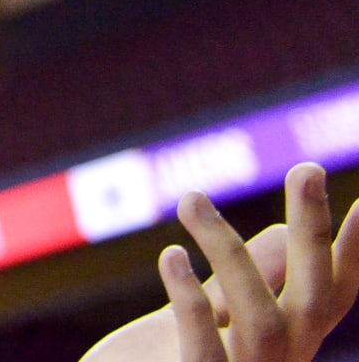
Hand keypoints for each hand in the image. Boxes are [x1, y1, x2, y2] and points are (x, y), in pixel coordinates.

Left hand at [83, 163, 358, 361]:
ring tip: (191, 199)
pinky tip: (171, 256)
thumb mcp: (212, 318)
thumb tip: (288, 231)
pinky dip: (190, 299)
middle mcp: (278, 361)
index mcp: (285, 341)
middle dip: (315, 232)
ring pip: (261, 316)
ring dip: (230, 252)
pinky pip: (204, 347)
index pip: (331, 294)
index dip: (352, 252)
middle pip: (312, 296)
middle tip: (307, 168)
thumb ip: (246, 281)